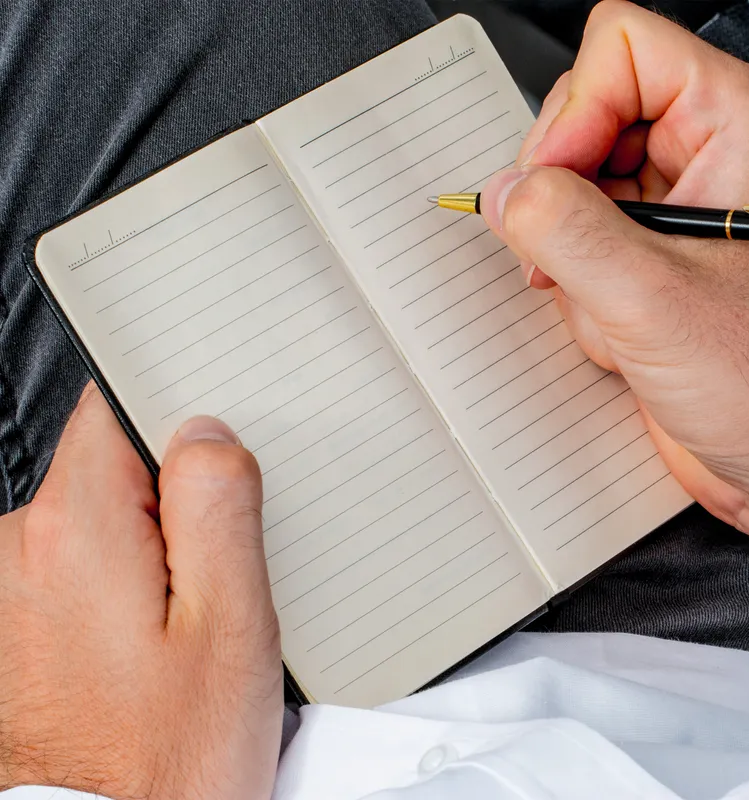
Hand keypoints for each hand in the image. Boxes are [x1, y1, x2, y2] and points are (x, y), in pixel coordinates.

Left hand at [0, 384, 281, 798]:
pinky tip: (147, 638)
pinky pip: (78, 560)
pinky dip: (119, 579)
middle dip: (172, 497)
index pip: (117, 404)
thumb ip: (218, 506)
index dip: (176, 421)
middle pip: (111, 462)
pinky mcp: (13, 618)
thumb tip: (204, 433)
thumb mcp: (232, 623)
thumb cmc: (170, 759)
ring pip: (99, 514)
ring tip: (180, 619)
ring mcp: (7, 586)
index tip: (212, 470)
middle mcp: (22, 548)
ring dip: (147, 544)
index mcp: (80, 530)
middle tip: (213, 574)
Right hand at [482, 0, 748, 539]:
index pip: (620, 53)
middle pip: (583, 116)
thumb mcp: (652, 299)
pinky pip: (570, 244)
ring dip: (568, 260)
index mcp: (737, 126)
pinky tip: (614, 330)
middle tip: (565, 255)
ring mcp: (669, 209)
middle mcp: (703, 157)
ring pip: (566, 189)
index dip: (573, 115)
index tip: (554, 186)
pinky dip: (574, 291)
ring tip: (610, 309)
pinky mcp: (642, 256)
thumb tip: (505, 194)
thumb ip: (565, 232)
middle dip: (558, 197)